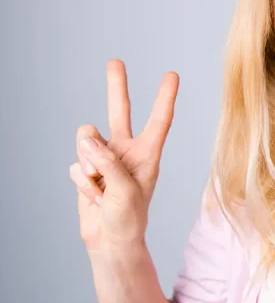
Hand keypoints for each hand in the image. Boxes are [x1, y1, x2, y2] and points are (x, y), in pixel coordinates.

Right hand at [69, 59, 178, 252]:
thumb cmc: (129, 219)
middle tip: (115, 61)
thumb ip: (107, 162)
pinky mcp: (85, 170)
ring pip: (86, 142)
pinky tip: (93, 196)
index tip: (172, 75)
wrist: (110, 241)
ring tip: (101, 189)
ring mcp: (104, 159)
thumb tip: (87, 137)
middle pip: (120, 112)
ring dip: (89, 166)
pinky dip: (82, 183)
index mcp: (148, 155)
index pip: (159, 121)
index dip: (164, 98)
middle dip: (116, 87)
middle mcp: (126, 151)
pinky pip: (75, 166)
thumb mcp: (125, 191)